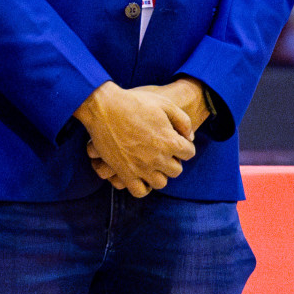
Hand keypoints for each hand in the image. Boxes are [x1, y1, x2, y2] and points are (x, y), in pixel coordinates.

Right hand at [73, 82, 195, 197]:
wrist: (104, 107)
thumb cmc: (134, 102)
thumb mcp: (165, 103)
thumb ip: (183, 121)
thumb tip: (189, 138)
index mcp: (169, 141)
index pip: (189, 153)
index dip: (184, 145)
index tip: (175, 140)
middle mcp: (157, 158)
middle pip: (176, 170)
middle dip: (173, 160)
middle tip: (164, 151)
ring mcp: (141, 168)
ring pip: (161, 183)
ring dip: (160, 174)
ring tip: (153, 163)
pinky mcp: (125, 173)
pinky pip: (140, 191)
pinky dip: (143, 186)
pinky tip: (141, 174)